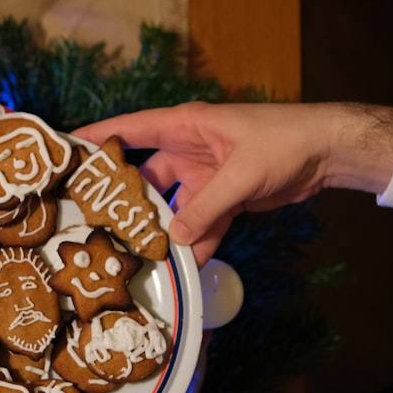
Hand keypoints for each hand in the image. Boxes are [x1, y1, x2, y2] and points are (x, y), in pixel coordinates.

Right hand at [72, 102, 392, 265]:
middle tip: (100, 225)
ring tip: (141, 254)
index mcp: (185, 127)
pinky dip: (197, 242)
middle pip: (146, 177)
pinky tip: (185, 265)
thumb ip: (206, 207)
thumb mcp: (241, 173)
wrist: (326, 153)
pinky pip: (201, 222)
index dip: (98, 139)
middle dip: (129, 201)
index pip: (131, 130)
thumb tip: (174, 239)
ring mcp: (205, 176)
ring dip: (164, 229)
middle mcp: (188, 150)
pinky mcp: (223, 198)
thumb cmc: (282, 142)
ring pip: (173, 206)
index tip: (65, 151)